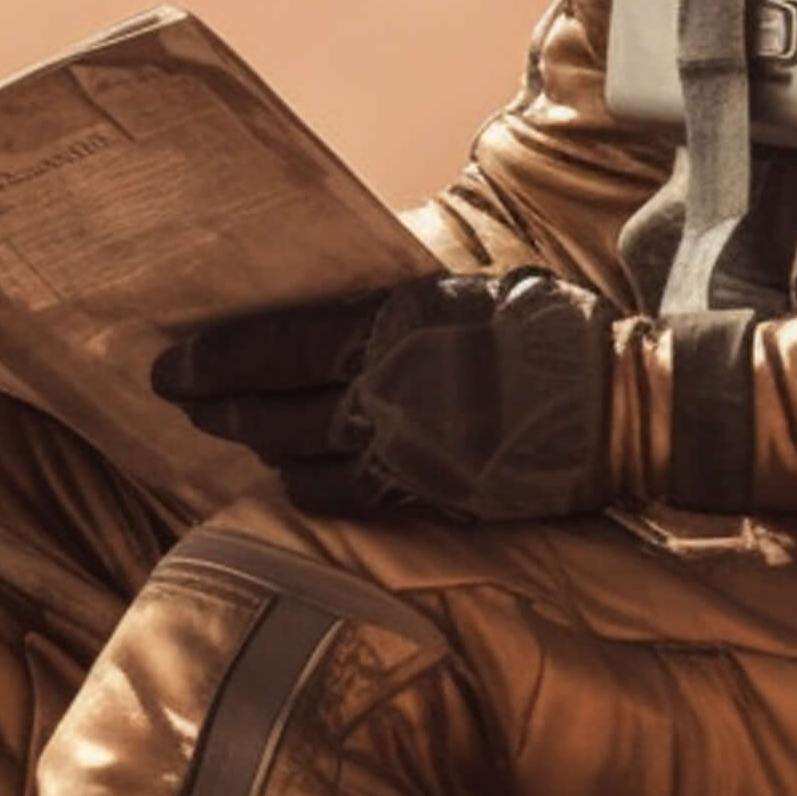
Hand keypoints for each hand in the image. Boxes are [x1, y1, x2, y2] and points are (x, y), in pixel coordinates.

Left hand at [149, 271, 619, 522]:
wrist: (625, 405)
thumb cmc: (551, 332)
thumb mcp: (465, 293)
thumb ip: (394, 311)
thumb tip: (332, 317)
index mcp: (392, 330)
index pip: (276, 348)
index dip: (215, 360)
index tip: (171, 364)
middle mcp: (387, 397)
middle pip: (273, 413)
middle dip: (220, 408)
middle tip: (183, 402)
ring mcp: (407, 457)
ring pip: (301, 464)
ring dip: (261, 450)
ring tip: (237, 436)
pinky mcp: (431, 500)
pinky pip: (347, 502)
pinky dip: (310, 488)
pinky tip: (296, 477)